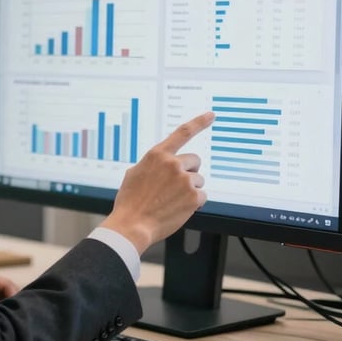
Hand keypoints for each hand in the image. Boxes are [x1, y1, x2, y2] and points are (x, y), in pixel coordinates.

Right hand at [101, 111, 214, 254]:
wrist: (132, 224)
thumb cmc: (130, 202)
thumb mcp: (134, 174)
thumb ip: (152, 165)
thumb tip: (160, 166)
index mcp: (157, 155)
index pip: (182, 133)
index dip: (199, 122)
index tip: (211, 116)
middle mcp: (172, 164)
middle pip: (195, 161)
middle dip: (189, 172)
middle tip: (177, 186)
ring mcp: (184, 180)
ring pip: (198, 180)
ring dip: (190, 190)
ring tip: (172, 201)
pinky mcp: (193, 197)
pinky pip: (201, 196)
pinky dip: (193, 204)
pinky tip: (178, 209)